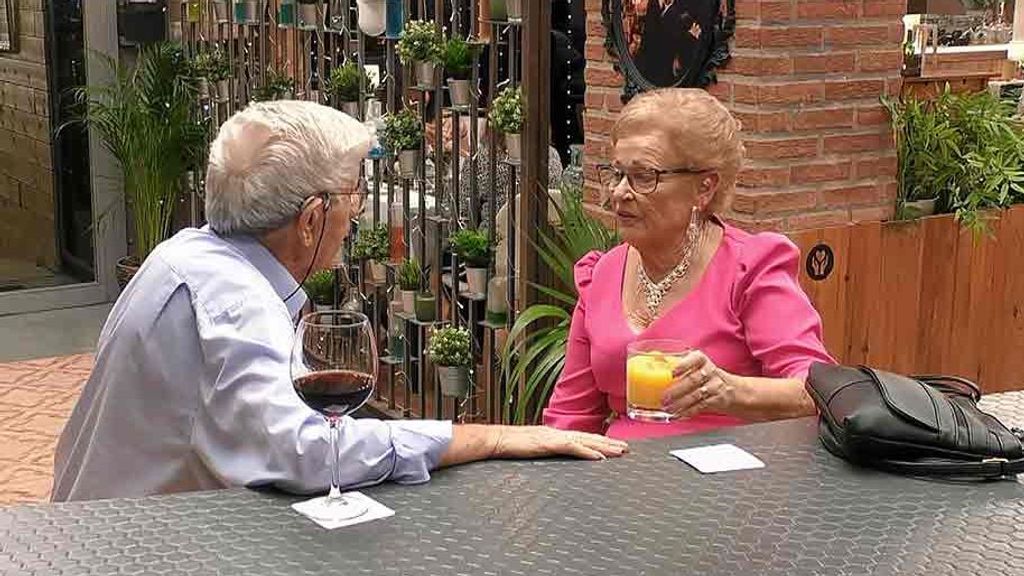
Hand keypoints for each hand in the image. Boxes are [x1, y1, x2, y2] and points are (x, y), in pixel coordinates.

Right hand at [492, 426, 628, 460]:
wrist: (496, 439)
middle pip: (589, 437)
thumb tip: (554, 452)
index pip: (582, 436)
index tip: (614, 445)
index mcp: (554, 434)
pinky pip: (573, 448)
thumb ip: (546, 448)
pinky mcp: (549, 444)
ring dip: (605, 446)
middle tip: (626, 448)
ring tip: (620, 452)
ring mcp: (554, 437)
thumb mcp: (533, 447)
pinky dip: (587, 452)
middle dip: (609, 442)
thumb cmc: (511, 445)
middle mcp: (558, 433)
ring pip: (586, 441)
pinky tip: (600, 457)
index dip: (599, 440)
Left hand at [661, 350, 737, 418]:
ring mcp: (714, 386)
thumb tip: (653, 359)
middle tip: (664, 397)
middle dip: (677, 390)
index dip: (684, 365)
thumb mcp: (694, 365)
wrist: (729, 389)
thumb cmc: (704, 375)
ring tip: (668, 408)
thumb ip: (677, 363)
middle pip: (693, 380)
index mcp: (701, 359)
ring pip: (696, 395)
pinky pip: (700, 406)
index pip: (695, 358)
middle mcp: (709, 371)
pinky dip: (688, 412)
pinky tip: (678, 414)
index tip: (672, 372)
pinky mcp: (715, 400)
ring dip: (680, 403)